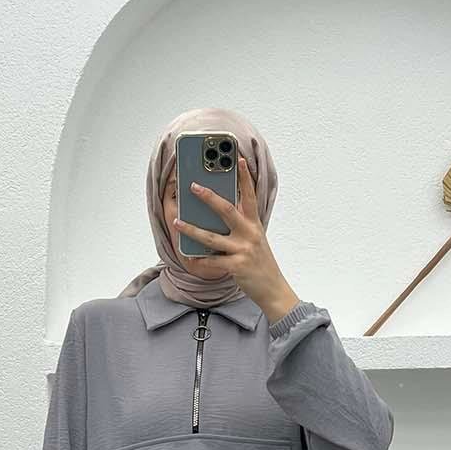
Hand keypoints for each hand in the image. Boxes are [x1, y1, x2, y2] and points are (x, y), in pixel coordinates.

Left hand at [173, 150, 300, 323]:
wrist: (273, 289)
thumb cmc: (261, 263)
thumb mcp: (255, 241)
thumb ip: (240, 228)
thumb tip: (212, 218)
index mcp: (255, 225)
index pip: (250, 196)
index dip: (245, 177)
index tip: (239, 160)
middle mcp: (250, 234)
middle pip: (227, 210)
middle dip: (208, 197)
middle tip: (193, 186)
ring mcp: (243, 250)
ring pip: (212, 237)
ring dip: (191, 229)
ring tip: (177, 222)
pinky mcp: (237, 266)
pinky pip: (213, 262)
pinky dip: (200, 260)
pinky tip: (189, 256)